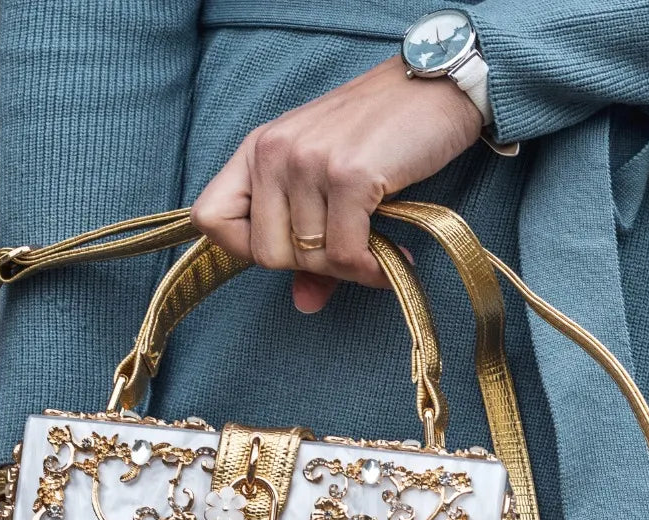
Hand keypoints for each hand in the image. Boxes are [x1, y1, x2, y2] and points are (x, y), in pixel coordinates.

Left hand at [190, 54, 481, 313]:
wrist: (438, 86)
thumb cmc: (380, 136)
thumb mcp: (328, 182)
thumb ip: (307, 245)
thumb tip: (304, 305)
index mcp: (257, 150)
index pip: (210, 218)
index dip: (242, 248)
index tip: (287, 247)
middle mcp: (274, 151)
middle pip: (264, 254)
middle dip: (308, 266)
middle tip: (345, 252)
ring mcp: (308, 162)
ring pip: (308, 259)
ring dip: (348, 267)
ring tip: (376, 248)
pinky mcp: (348, 175)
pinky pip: (345, 255)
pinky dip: (370, 270)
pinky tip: (392, 262)